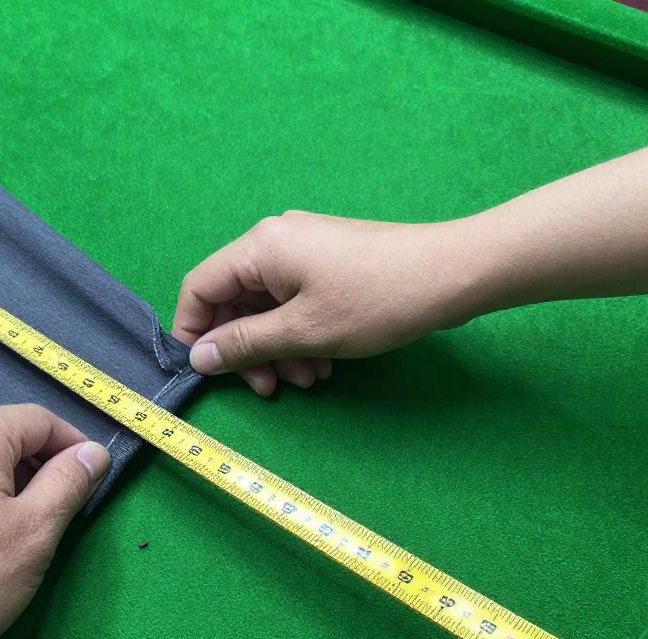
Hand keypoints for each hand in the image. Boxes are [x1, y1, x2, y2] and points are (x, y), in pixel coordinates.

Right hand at [172, 211, 481, 395]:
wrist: (453, 274)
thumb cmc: (376, 300)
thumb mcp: (303, 332)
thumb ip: (243, 344)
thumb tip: (199, 356)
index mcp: (260, 248)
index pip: (200, 287)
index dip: (194, 332)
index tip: (209, 372)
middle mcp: (275, 242)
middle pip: (233, 301)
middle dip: (246, 349)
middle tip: (269, 387)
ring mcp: (304, 251)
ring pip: (266, 308)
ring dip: (278, 349)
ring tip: (309, 379)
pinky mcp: (329, 264)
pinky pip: (295, 303)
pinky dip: (300, 335)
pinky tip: (324, 363)